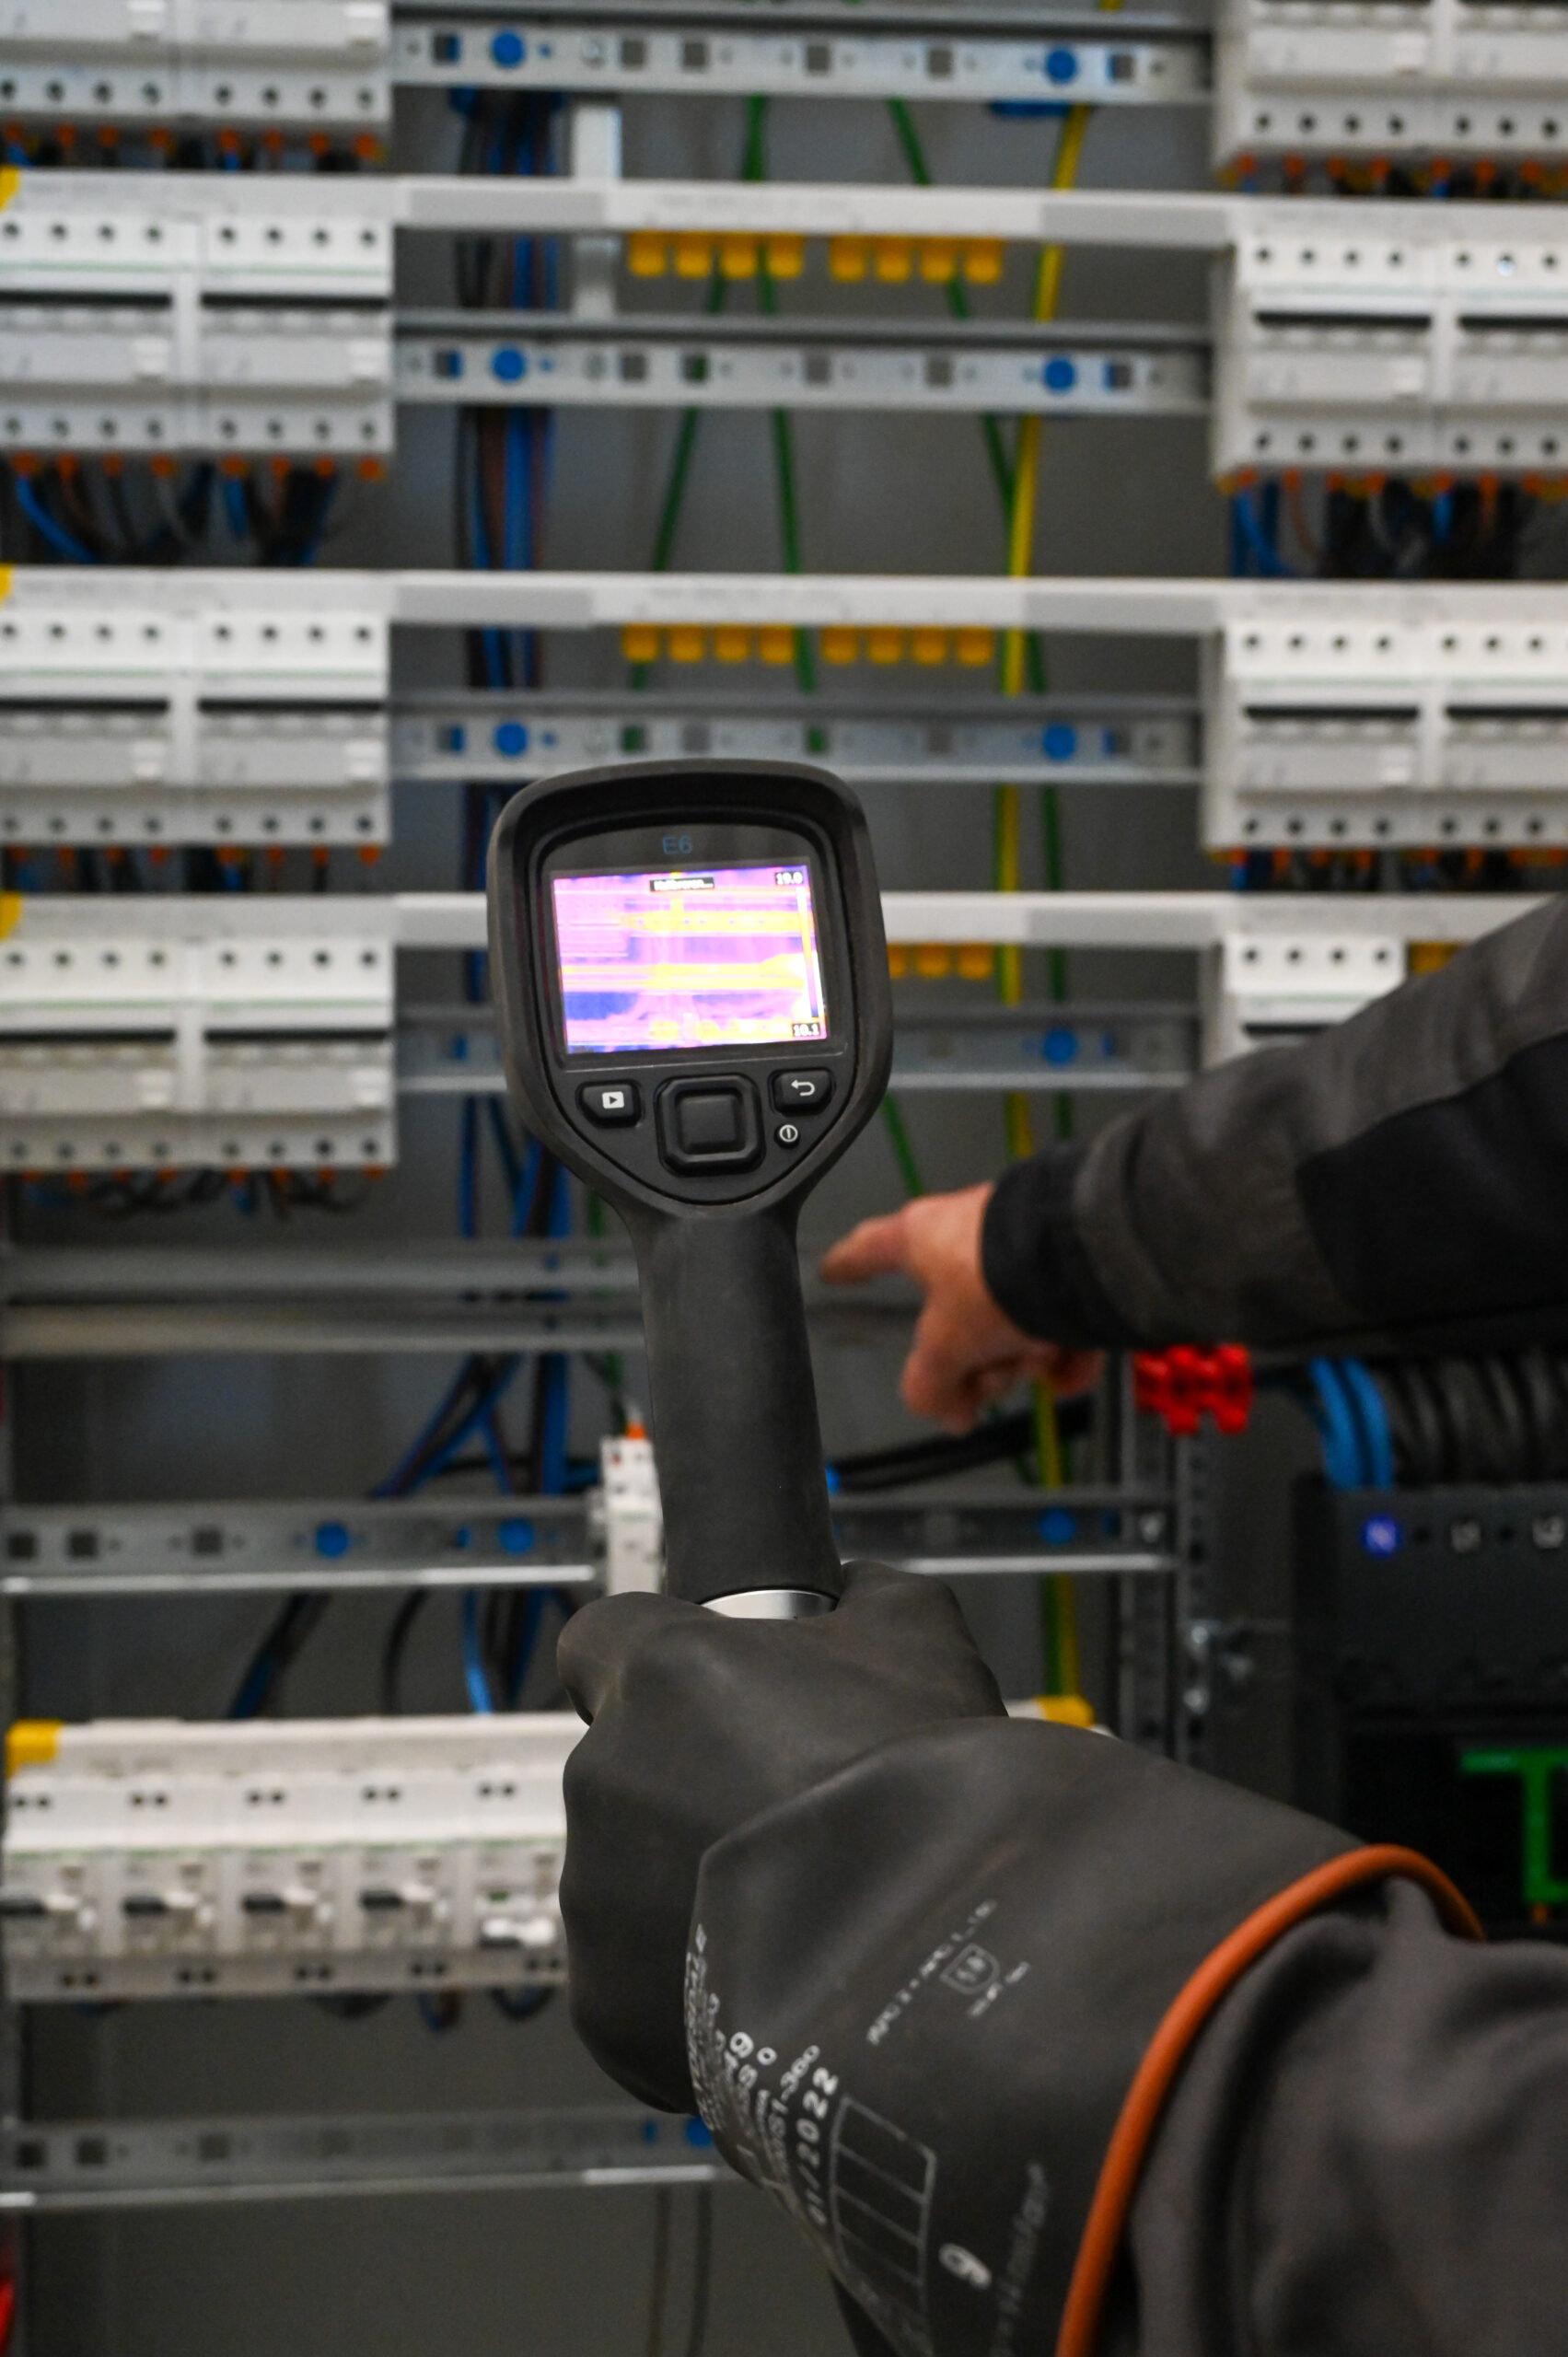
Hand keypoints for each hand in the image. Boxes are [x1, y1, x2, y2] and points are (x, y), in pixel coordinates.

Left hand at [555, 1564, 1003, 2110]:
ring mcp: (595, 1896)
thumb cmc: (928, 1794)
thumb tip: (851, 1592)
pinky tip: (771, 1979)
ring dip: (684, 1886)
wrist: (944, 1964)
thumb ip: (861, 1594)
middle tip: (781, 1816)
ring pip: (626, 1874)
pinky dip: (685, 1983)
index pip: (600, 1637)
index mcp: (662, 1672)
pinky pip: (632, 1978)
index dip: (654, 1662)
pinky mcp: (604, 2004)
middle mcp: (605, 1775)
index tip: (699, 1692)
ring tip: (793, 1911)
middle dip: (686, 1786)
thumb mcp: (920, 1635)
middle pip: (624, 1767)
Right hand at [820, 1184, 1102, 1432]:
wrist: (1084, 1258)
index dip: (848, 1264)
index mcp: (922, 1238)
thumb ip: (929, 1386)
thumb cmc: (1000, 1275)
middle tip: (984, 1384)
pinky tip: (1070, 1371)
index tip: (834, 1270)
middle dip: (975, 1362)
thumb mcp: (945, 1348)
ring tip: (1036, 1359)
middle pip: (956, 1317)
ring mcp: (1024, 1250)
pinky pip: (1062, 1321)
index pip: (868, 1250)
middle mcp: (970, 1235)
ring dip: (1021, 1359)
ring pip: (1010, 1323)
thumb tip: (946, 1414)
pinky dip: (1067, 1353)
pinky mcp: (1073, 1265)